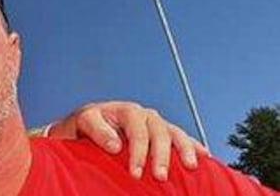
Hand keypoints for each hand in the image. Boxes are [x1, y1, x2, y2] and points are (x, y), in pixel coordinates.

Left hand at [47, 100, 209, 180]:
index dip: (138, 151)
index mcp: (124, 110)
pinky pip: (181, 137)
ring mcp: (154, 123)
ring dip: (183, 149)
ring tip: (191, 167)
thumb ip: (97, 130)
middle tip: (160, 177)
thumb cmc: (82, 126)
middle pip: (158, 131)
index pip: (136, 129)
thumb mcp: (83, 122)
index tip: (135, 173)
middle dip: (161, 155)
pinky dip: (193, 145)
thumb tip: (116, 146)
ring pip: (173, 132)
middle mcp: (143, 114)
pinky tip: (205, 156)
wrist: (85, 126)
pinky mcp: (161, 133)